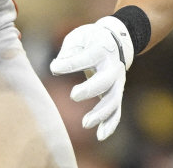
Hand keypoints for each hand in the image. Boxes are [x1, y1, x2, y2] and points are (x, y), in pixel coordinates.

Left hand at [49, 16, 134, 140]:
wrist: (118, 41)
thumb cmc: (91, 39)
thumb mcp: (78, 37)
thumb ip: (68, 52)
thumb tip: (56, 68)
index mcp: (101, 49)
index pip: (87, 57)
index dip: (71, 63)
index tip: (54, 68)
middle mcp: (113, 67)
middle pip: (105, 81)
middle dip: (90, 89)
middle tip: (73, 96)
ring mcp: (118, 82)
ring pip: (114, 100)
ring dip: (101, 113)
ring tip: (85, 124)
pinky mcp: (117, 93)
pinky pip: (117, 111)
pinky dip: (110, 124)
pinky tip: (100, 136)